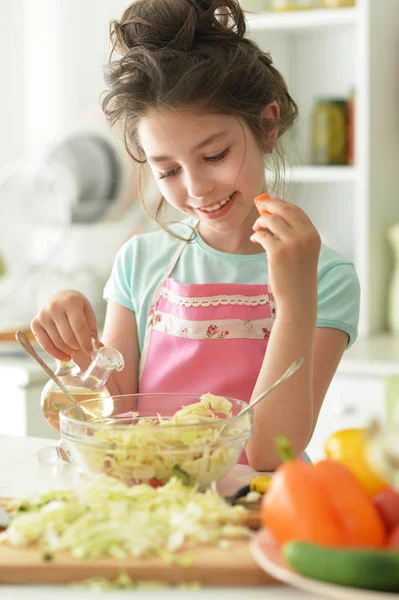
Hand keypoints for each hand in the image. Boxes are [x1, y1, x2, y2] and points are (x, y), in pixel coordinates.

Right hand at [31, 290, 98, 359]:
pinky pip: (45, 345)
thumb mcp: (88, 313)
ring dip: (68, 351)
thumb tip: (96, 349)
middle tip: (82, 350)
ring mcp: (43, 315)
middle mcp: (54, 307)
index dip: (86, 343)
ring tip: (75, 350)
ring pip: (57, 343)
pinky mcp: (35, 323)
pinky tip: (65, 356)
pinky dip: (56, 354)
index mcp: (71, 301)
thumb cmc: (77, 307)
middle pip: (68, 337)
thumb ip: (92, 330)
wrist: (61, 298)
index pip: (79, 327)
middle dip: (77, 348)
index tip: (91, 352)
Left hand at [250, 197, 320, 311]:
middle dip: (270, 205)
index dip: (282, 204)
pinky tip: (255, 239)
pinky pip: (263, 235)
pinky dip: (256, 235)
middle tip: (260, 206)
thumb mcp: (304, 251)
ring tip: (256, 228)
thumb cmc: (298, 276)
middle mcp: (305, 236)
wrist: (298, 298)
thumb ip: (294, 234)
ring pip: (271, 220)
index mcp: (313, 235)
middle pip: (285, 210)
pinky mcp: (278, 252)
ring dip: (261, 221)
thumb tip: (274, 216)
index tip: (271, 204)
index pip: (297, 211)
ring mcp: (292, 243)